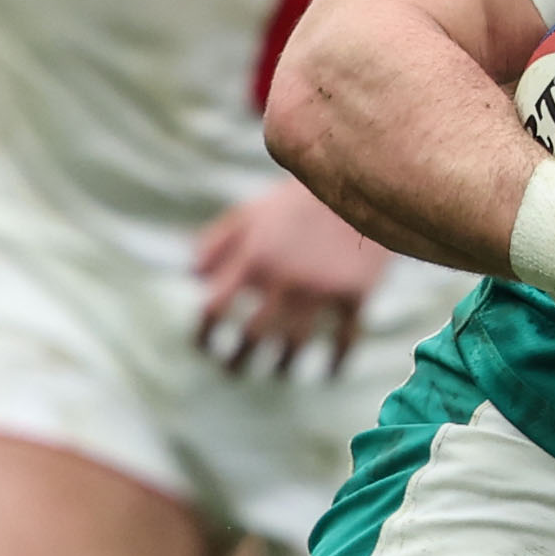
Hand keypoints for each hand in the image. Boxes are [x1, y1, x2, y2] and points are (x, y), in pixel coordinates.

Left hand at [191, 176, 391, 377]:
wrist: (361, 182)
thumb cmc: (297, 202)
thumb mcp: (253, 213)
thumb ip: (218, 243)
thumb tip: (193, 277)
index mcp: (253, 257)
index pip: (215, 307)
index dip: (204, 333)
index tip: (203, 348)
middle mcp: (284, 276)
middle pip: (252, 335)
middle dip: (238, 361)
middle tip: (234, 371)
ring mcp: (321, 287)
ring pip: (295, 344)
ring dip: (282, 365)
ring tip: (277, 371)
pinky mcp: (355, 293)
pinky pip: (344, 340)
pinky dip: (335, 361)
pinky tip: (328, 372)